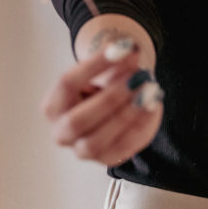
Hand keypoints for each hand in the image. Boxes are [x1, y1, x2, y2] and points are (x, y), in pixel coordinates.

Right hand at [41, 47, 163, 165]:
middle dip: (109, 98)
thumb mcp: (108, 70)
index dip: (96, 65)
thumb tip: (129, 52)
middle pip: (77, 120)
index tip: (123, 49)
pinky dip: (140, 125)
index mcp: (53, 105)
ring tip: (148, 91)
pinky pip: (122, 148)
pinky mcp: (107, 159)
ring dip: (125, 116)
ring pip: (95, 142)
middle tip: (137, 77)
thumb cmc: (106, 86)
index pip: (67, 83)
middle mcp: (62, 132)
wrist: (117, 108)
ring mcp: (82, 151)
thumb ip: (116, 61)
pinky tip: (153, 105)